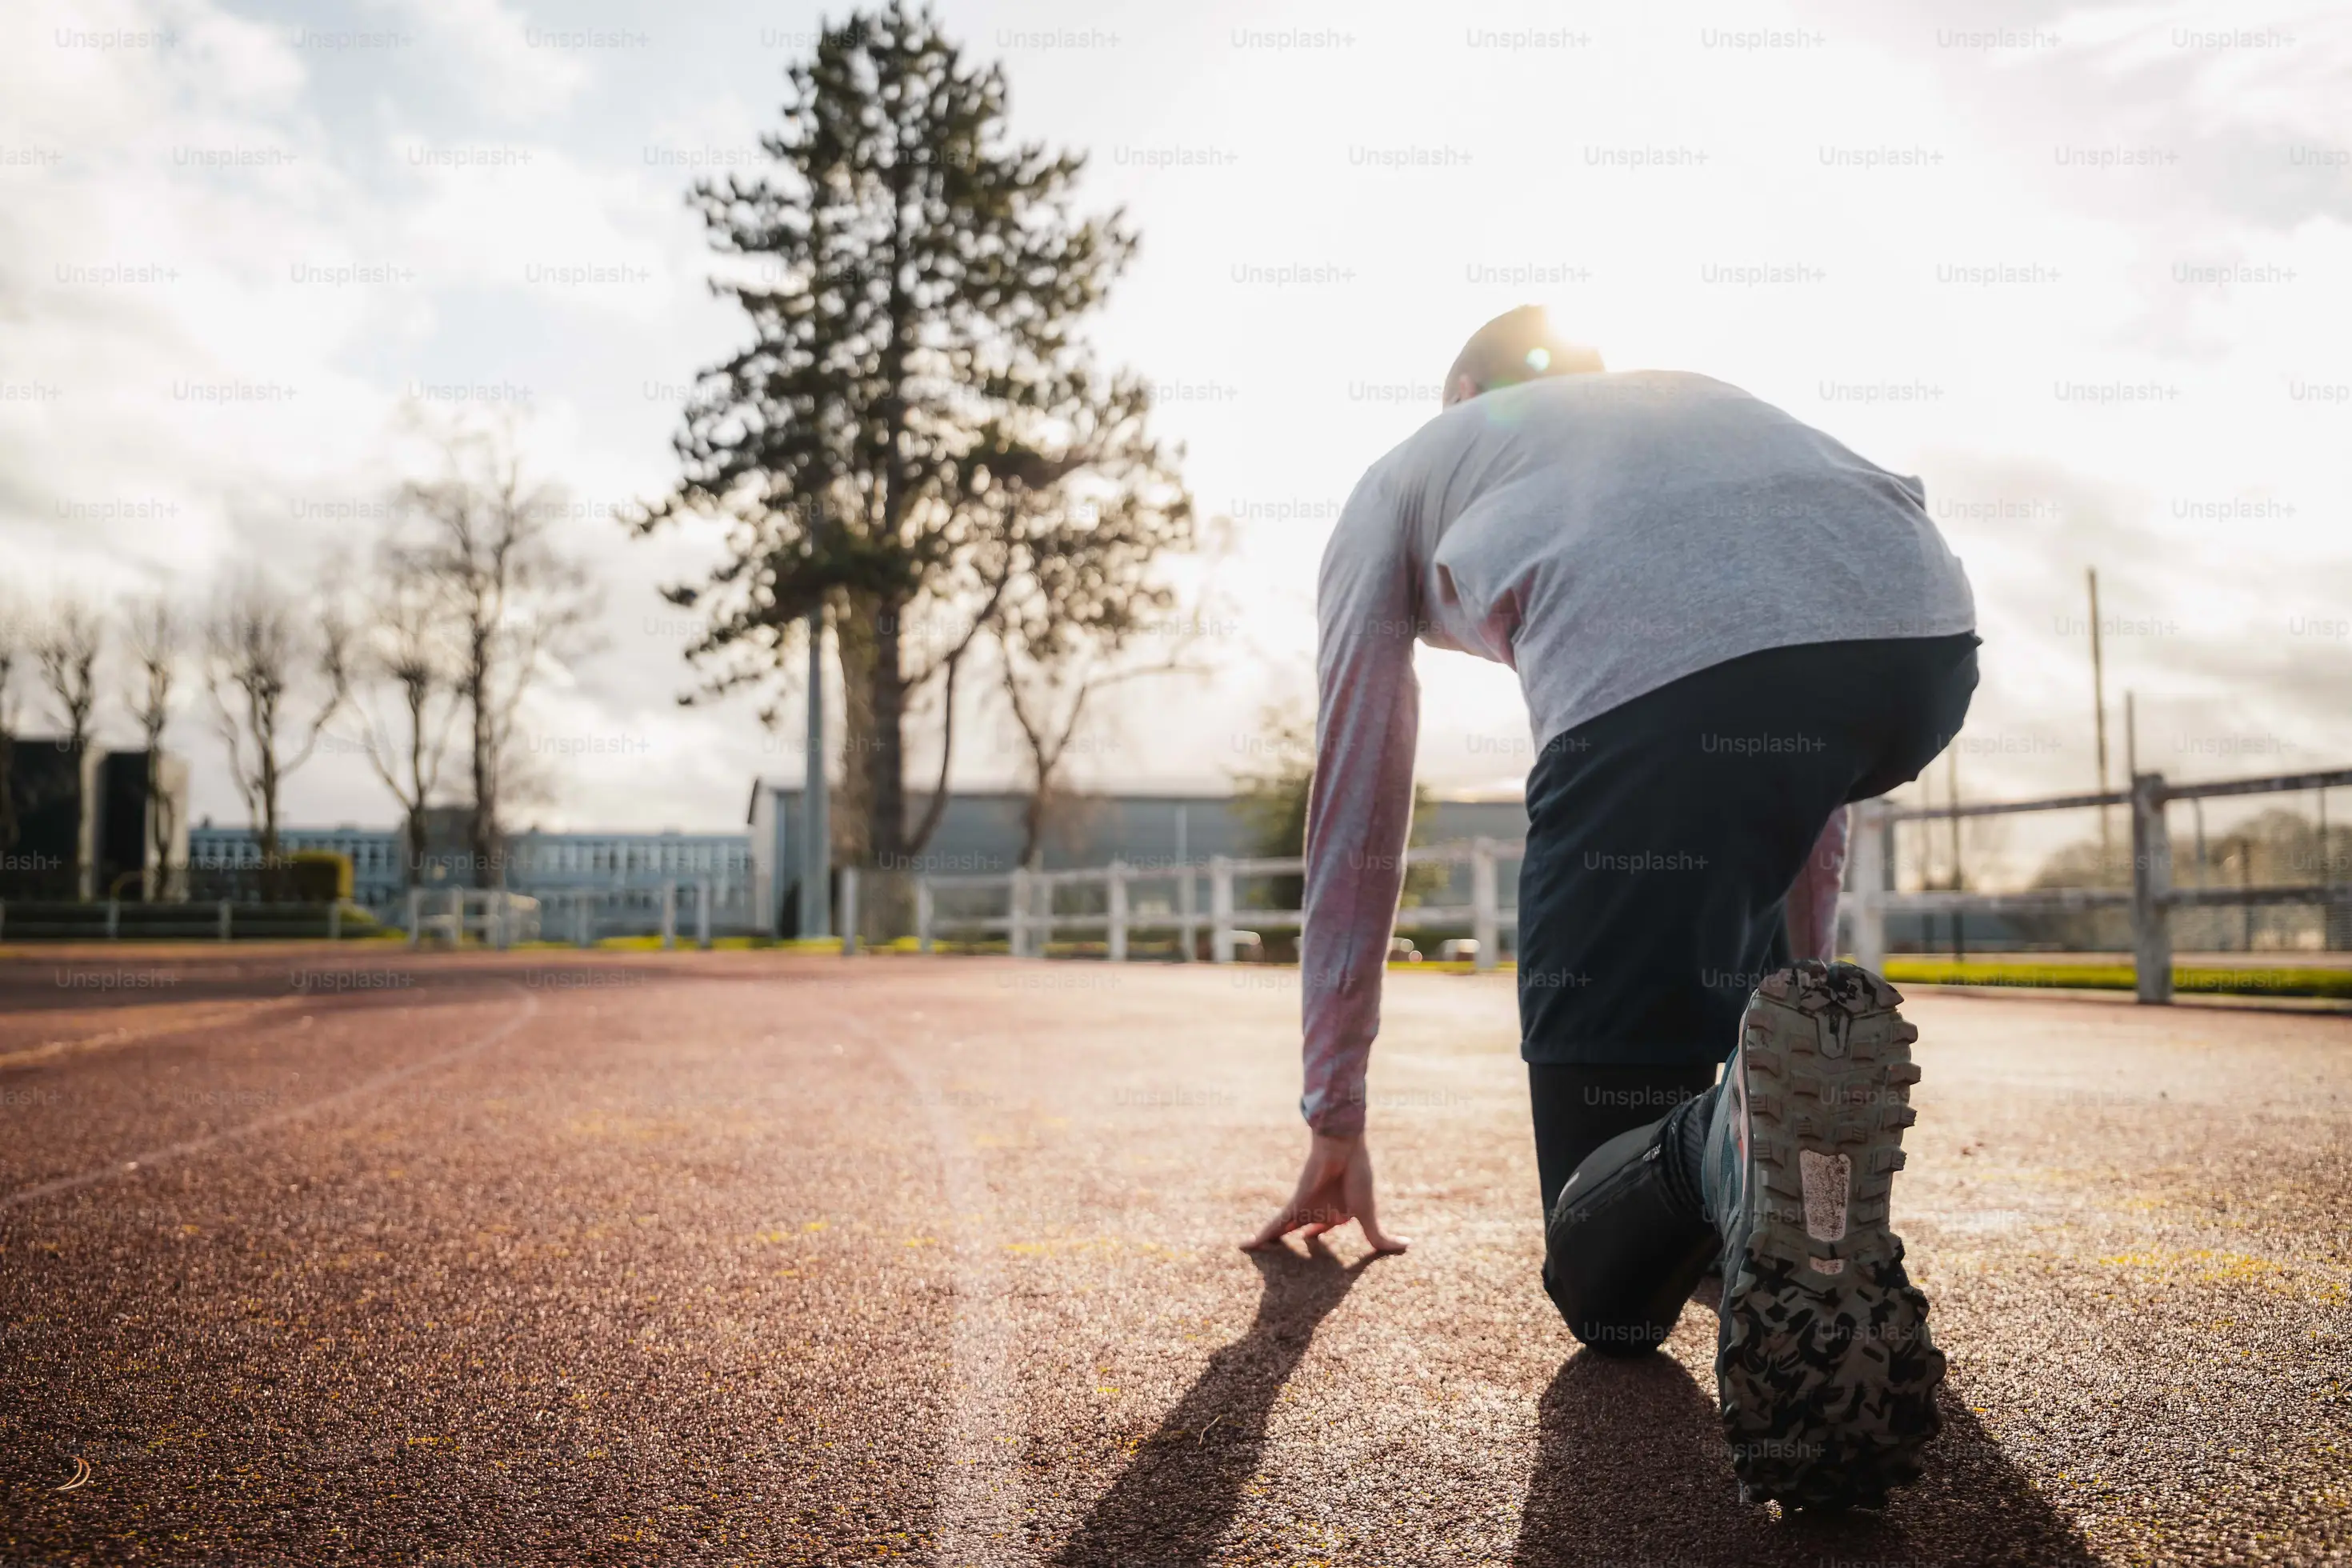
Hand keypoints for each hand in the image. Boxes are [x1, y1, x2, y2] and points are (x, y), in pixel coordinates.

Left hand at [1242, 1131, 1408, 1254]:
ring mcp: (1305, 1208)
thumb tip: (1406, 1246)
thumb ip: (1379, 1237)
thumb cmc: (1357, 1177)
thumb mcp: (1368, 1213)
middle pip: (1300, 1230)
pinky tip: (1246, 1247)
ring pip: (1283, 1231)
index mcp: (1338, 1212)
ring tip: (1252, 1253)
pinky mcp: (1294, 1205)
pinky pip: (1274, 1225)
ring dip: (1270, 1242)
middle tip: (1280, 1255)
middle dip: (1292, 1240)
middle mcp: (1318, 1211)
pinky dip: (1261, 1237)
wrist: (1342, 1148)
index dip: (1318, 1234)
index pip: (1324, 1228)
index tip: (1311, 1240)